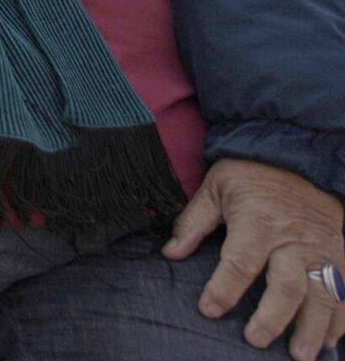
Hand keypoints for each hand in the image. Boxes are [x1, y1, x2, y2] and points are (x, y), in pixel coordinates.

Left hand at [164, 156, 344, 359]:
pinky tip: (331, 341)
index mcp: (259, 222)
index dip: (223, 288)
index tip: (208, 310)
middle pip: (288, 285)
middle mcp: (295, 239)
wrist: (299, 155)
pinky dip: (343, 318)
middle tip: (256, 341)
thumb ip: (193, 222)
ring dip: (315, 327)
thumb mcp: (215, 187)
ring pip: (325, 294)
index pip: (240, 262)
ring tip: (302, 355)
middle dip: (273, 317)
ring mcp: (324, 248)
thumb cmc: (251, 174)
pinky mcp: (344, 252)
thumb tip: (170, 253)